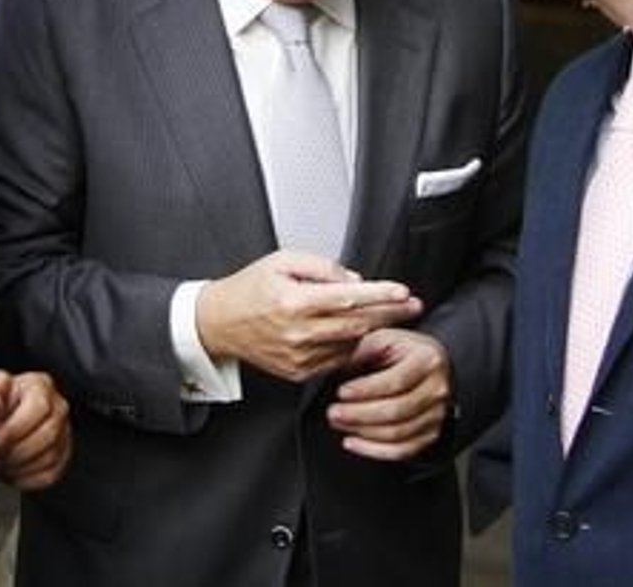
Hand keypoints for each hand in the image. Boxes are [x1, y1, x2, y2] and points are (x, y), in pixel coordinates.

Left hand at [0, 371, 71, 491]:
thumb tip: (0, 383)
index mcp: (40, 385)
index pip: (39, 405)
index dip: (16, 425)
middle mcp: (57, 406)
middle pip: (48, 433)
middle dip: (18, 450)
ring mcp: (64, 431)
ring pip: (50, 455)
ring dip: (21, 465)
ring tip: (1, 464)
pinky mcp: (62, 455)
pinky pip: (50, 473)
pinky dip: (28, 477)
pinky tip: (12, 472)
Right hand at [196, 251, 421, 382]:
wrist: (220, 322)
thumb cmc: (250, 289)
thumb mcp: (282, 260)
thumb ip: (322, 267)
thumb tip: (355, 280)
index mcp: (295, 302)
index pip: (348, 298)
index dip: (380, 295)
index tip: (403, 292)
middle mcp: (299, 332)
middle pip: (358, 324)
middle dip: (390, 314)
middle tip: (413, 305)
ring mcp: (299, 356)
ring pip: (350, 343)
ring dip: (371, 329)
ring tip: (383, 314)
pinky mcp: (299, 372)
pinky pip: (336, 359)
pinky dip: (350, 344)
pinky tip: (352, 331)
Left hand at [327, 328, 451, 460]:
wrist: (430, 366)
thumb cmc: (403, 351)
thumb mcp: (385, 338)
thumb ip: (364, 350)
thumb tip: (340, 369)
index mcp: (427, 360)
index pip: (396, 381)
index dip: (366, 390)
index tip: (341, 392)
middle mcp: (437, 389)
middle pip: (396, 411)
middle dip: (359, 414)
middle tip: (332, 412)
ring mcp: (436, 414)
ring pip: (397, 433)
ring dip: (362, 431)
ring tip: (338, 422)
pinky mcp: (430, 434)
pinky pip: (402, 451)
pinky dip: (374, 450)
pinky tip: (352, 442)